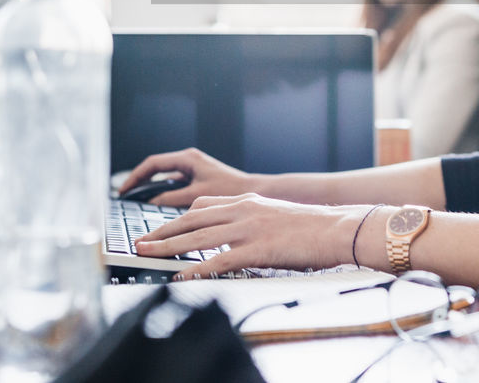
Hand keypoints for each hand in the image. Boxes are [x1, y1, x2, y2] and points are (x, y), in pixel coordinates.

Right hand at [117, 148, 253, 206]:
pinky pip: (174, 185)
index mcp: (188, 158)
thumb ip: (172, 199)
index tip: (124, 190)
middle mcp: (189, 161)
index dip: (136, 177)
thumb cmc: (231, 190)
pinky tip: (157, 207)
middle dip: (139, 181)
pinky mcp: (198, 179)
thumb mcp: (197, 195)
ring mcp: (193, 169)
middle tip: (124, 195)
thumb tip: (151, 202)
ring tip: (136, 201)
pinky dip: (164, 194)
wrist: (254, 191)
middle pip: (156, 169)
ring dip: (151, 188)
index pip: (153, 164)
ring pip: (165, 178)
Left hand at [135, 193, 373, 278]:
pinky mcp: (257, 249)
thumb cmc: (312, 227)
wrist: (338, 228)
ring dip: (167, 246)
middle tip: (140, 241)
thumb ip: (250, 220)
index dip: (177, 218)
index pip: (202, 205)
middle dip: (162, 231)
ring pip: (198, 237)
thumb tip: (232, 237)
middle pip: (191, 219)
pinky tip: (181, 275)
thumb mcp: (274, 215)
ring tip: (146, 254)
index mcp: (246, 201)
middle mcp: (243, 210)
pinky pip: (219, 260)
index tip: (160, 228)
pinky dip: (196, 268)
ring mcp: (248, 228)